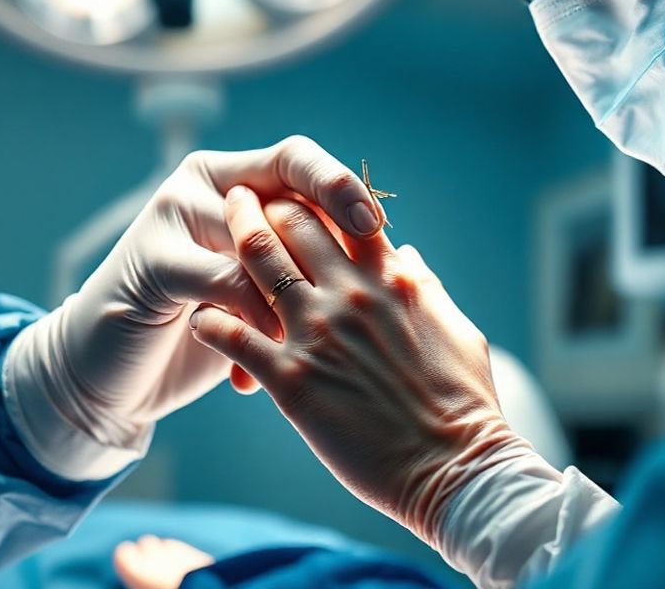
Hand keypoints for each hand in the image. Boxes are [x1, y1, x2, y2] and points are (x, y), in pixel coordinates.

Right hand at [8, 137, 383, 471]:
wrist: (115, 371)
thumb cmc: (207, 327)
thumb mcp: (264, 284)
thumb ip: (313, 258)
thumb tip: (402, 255)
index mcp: (237, 175)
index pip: (298, 159)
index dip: (340, 185)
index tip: (378, 225)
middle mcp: (205, 184)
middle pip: (279, 182)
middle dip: (329, 224)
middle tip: (366, 268)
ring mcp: (172, 216)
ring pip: (256, 239)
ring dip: (291, 295)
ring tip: (318, 341)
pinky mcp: (152, 262)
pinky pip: (224, 283)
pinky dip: (251, 327)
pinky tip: (254, 375)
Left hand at [189, 189, 525, 544]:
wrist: (454, 468)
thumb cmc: (465, 404)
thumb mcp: (457, 329)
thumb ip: (425, 287)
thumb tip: (407, 256)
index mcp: (392, 279)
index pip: (345, 213)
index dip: (316, 197)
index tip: (294, 196)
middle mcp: (351, 294)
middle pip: (293, 221)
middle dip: (264, 205)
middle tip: (239, 201)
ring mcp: (318, 333)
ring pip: (258, 262)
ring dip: (232, 239)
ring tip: (208, 232)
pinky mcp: (291, 379)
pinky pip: (233, 335)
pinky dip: (211, 319)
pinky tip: (200, 316)